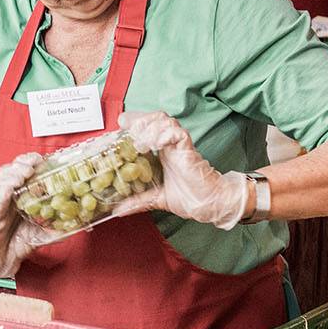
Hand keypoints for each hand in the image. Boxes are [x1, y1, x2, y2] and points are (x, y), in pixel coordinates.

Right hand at [0, 153, 66, 277]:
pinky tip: (10, 188)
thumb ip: (56, 228)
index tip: (41, 158)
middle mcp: (7, 198)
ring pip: (1, 183)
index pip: (21, 171)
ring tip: (25, 173)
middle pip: (9, 171)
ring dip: (13, 175)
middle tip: (33, 162)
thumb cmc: (16, 241)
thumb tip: (75, 224)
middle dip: (21, 163)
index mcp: (19, 197)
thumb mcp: (42, 233)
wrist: (0, 262)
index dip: (29, 161)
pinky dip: (3, 194)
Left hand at [118, 111, 247, 229]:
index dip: (136, 122)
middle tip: (128, 126)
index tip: (121, 124)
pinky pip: (178, 133)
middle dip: (141, 119)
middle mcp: (171, 145)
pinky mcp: (188, 150)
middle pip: (156, 118)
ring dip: (150, 126)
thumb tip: (118, 210)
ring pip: (166, 121)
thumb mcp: (156, 198)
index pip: (149, 127)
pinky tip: (157, 144)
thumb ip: (138, 201)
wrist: (209, 204)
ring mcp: (180, 146)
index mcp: (163, 152)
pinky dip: (166, 134)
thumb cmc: (190, 198)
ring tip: (141, 140)